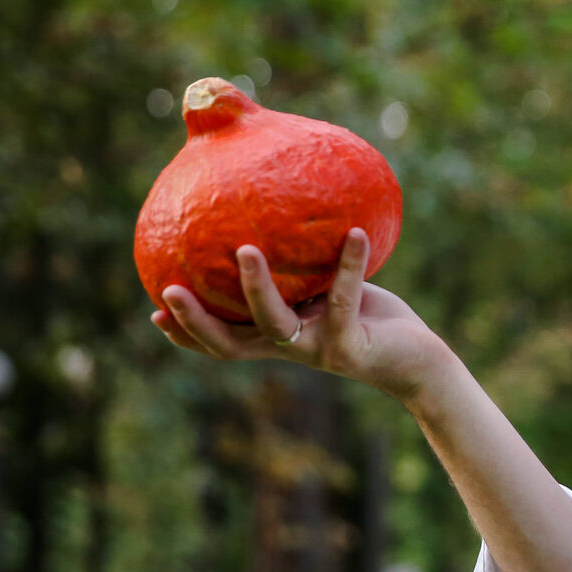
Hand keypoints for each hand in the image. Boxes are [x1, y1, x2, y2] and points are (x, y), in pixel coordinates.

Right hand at [151, 228, 446, 404]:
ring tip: (246, 250)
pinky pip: (343, 300)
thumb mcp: (328, 289)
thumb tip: (281, 212)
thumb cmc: (371, 317)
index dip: (186, 333)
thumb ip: (303, 266)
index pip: (221, 342)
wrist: (417, 358)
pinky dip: (349, 265)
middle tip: (167, 290)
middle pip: (229, 344)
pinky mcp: (350, 347)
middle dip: (195, 321)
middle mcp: (290, 348)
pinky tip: (355, 233)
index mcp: (277, 337)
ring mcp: (318, 350)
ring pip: (274, 325)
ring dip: (256, 288)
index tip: (153, 312)